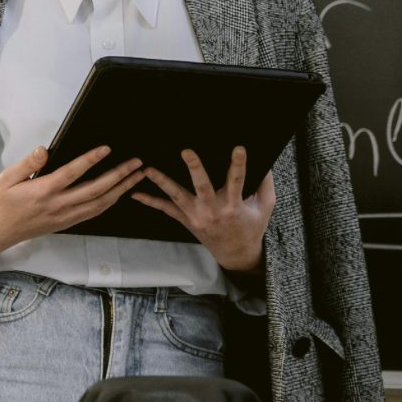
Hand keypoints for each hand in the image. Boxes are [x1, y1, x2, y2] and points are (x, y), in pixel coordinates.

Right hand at [0, 146, 144, 277]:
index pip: (72, 173)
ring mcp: (64, 217)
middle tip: (136, 163)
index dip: (90, 160)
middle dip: (119, 176)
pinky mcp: (66, 224)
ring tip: (136, 176)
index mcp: (42, 191)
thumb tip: (44, 149)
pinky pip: (93, 214)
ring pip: (99, 204)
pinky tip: (119, 194)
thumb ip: (27, 163)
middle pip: (95, 190)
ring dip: (121, 190)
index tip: (106, 149)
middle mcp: (57, 206)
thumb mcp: (6, 178)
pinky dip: (109, 203)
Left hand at [133, 147, 274, 272]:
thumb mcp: (265, 206)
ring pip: (176, 196)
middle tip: (187, 151)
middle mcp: (212, 210)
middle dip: (194, 168)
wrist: (236, 253)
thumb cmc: (252, 226)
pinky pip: (165, 210)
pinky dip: (150, 202)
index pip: (237, 180)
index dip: (238, 164)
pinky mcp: (185, 219)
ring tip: (148, 169)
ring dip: (161, 182)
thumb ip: (266, 183)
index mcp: (233, 205)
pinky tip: (135, 194)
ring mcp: (196, 215)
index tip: (239, 148)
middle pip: (202, 186)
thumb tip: (265, 160)